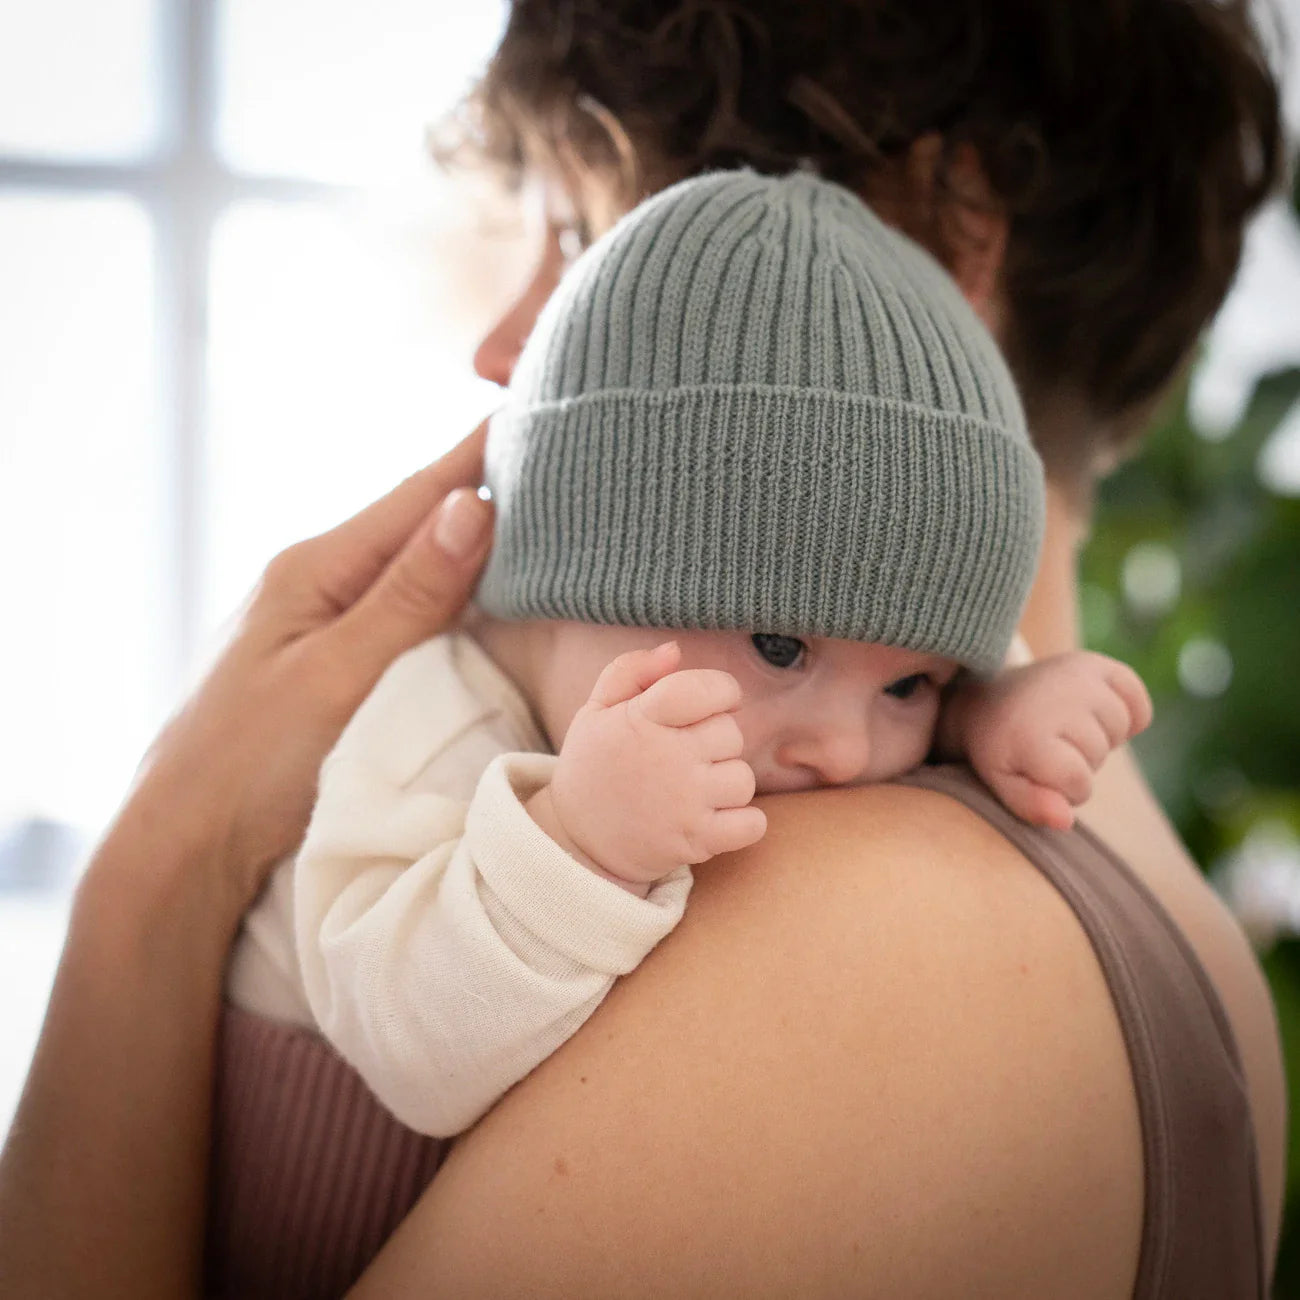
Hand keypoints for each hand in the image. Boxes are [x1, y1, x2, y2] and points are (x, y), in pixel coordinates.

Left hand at [118, 422, 493, 920]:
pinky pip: (402, 609)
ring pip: (411, 566)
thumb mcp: (337, 675)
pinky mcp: (329, 663)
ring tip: (532, 512)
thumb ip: (407, 594)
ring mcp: (320, 623)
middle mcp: (316, 583)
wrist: (184, 847)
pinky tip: (475, 591)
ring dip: (468, 540)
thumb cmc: (247, 764)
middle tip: (554, 456)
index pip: (416, 496)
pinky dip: (447, 591)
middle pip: (415, 524)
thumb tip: (472, 504)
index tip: (535, 408)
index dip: (478, 455)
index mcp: (313, 569)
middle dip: (482, 487)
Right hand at [542, 642, 767, 887]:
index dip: (722, 690)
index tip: (713, 703)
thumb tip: (674, 650)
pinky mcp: (696, 840)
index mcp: (642, 719)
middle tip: (686, 754)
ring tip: (695, 788)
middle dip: (716, 739)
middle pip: (730, 733)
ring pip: (742, 778)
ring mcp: (684, 802)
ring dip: (726, 782)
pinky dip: (744, 822)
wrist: (575, 842)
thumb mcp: (596, 711)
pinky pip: (752, 824)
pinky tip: (716, 816)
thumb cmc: (594, 767)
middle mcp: (667, 758)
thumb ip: (631, 671)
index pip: (707, 689)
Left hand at [959, 651, 1152, 829]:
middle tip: (1047, 743)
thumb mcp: (1000, 780)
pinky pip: (1137, 703)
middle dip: (1078, 761)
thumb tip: (1065, 821)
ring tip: (1063, 726)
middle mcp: (1056, 699)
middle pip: (1099, 757)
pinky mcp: (1096, 663)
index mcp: (1029, 733)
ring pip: (1120, 729)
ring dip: (1098, 737)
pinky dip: (1127, 713)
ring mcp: (1078, 676)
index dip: (1063, 789)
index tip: (1037, 770)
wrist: (989, 695)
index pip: (1079, 785)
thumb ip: (1030, 805)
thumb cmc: (998, 746)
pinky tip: (1093, 713)